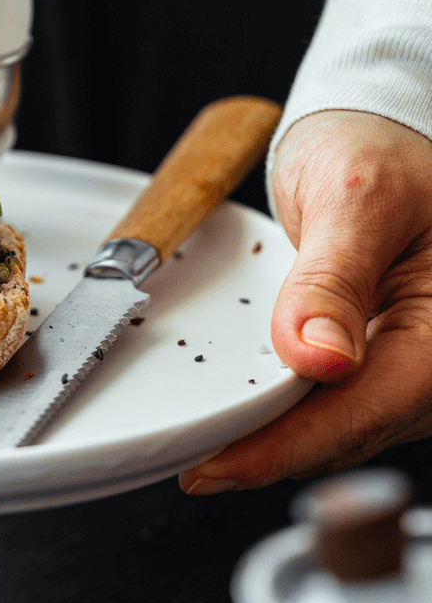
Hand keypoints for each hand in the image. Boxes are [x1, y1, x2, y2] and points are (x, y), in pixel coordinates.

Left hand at [180, 109, 431, 493]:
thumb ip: (332, 278)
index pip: (369, 408)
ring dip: (275, 441)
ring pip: (343, 426)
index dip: (289, 446)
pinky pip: (334, 401)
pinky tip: (241, 420)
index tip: (220, 467)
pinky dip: (286, 414)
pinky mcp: (380, 357)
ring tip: (204, 449)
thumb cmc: (378, 148)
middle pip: (354, 429)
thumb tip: (318, 356)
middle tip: (194, 467)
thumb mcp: (354, 197)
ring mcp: (409, 360)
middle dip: (272, 453)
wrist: (377, 135)